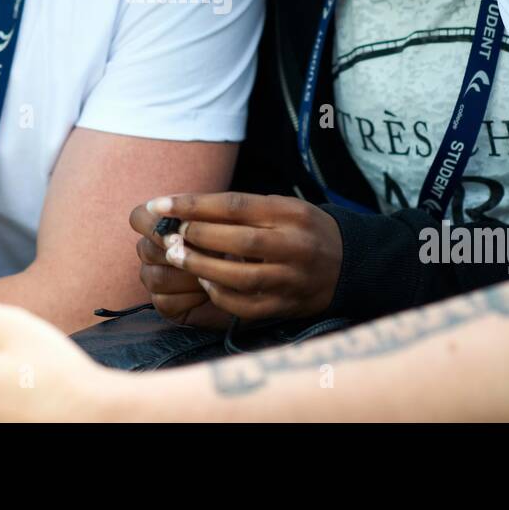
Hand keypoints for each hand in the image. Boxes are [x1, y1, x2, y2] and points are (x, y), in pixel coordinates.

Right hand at [129, 202, 233, 328]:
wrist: (249, 279)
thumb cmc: (235, 245)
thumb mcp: (224, 224)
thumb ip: (204, 217)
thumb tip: (185, 219)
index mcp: (160, 224)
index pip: (139, 217)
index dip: (154, 223)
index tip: (180, 228)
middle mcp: (152, 250)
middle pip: (147, 249)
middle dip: (181, 252)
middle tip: (212, 253)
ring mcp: (155, 277)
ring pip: (156, 276)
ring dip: (189, 275)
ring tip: (214, 273)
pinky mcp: (164, 303)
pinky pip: (165, 300)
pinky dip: (190, 297)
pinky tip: (208, 291)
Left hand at [144, 192, 342, 321]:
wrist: (348, 263)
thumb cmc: (302, 229)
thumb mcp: (282, 207)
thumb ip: (243, 209)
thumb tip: (186, 209)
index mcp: (291, 213)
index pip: (235, 204)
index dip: (193, 204)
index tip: (160, 204)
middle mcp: (294, 245)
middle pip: (239, 240)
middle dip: (196, 236)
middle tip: (168, 234)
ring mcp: (292, 278)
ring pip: (241, 276)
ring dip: (202, 266)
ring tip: (177, 257)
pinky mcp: (286, 305)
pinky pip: (247, 304)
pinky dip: (220, 293)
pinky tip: (204, 281)